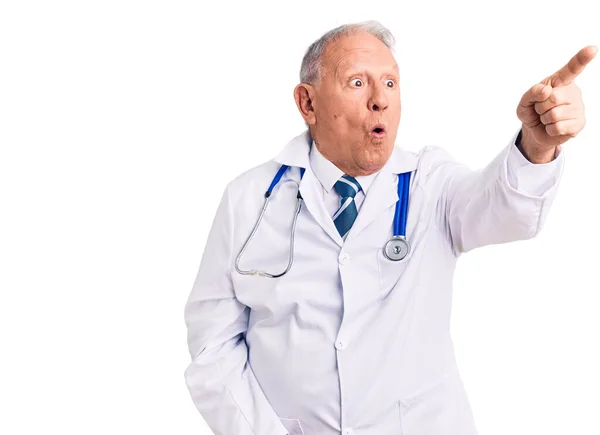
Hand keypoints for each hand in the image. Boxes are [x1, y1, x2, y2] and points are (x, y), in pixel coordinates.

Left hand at [516, 45, 596, 162]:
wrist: (535, 130)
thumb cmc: (532, 111)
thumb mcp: (526, 101)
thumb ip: (533, 92)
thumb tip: (547, 91)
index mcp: (561, 81)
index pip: (571, 69)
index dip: (581, 59)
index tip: (592, 49)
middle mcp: (573, 92)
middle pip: (553, 98)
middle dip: (540, 106)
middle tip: (541, 109)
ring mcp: (578, 108)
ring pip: (554, 115)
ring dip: (544, 119)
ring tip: (547, 118)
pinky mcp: (579, 124)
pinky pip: (558, 127)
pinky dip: (549, 129)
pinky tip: (553, 127)